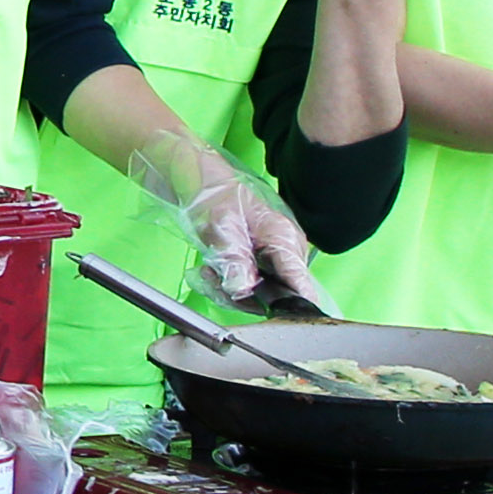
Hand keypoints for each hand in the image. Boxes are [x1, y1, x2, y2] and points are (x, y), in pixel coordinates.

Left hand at [128, 137, 324, 308]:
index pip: (300, 281)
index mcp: (284, 237)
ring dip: (227, 289)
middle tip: (215, 281)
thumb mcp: (221, 226)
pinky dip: (223, 283)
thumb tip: (243, 289)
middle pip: (276, 294)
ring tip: (207, 272)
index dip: (292, 304)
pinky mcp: (252, 260)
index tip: (275, 316)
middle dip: (243, 295)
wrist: (192, 177)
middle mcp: (282, 249)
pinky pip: (243, 285)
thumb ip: (235, 260)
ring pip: (257, 293)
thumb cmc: (212, 192)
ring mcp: (268, 256)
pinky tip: (207, 271)